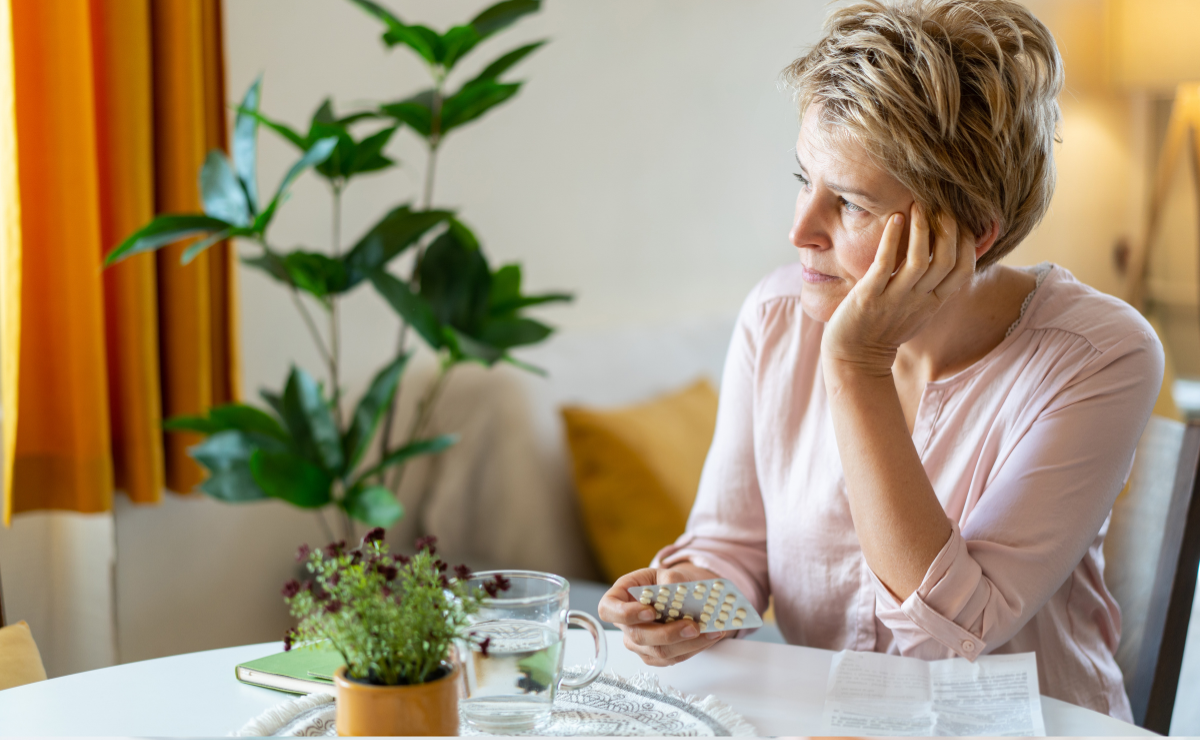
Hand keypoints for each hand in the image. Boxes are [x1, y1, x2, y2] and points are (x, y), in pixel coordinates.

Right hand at [597, 564, 726, 665]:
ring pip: (659, 652)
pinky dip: (694, 648)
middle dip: (668, 634)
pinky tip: (709, 637)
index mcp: (617, 600)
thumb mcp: (663, 574)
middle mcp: (624, 626)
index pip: (608, 611)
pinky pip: (673, 658)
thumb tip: (677, 590)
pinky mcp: (655, 656)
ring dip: (688, 644)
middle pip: (639, 636)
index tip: (650, 611)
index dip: (625, 614)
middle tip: (693, 626)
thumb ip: (669, 580)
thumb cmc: (662, 583)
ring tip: (711, 632)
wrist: (674, 596)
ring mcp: (638, 644)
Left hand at [820, 203, 974, 377]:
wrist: (854, 357)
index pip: (964, 270)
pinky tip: (894, 218)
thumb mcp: (918, 310)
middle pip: (947, 261)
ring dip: (921, 229)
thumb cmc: (885, 328)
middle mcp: (919, 300)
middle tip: (942, 204)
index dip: (968, 242)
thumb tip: (945, 256)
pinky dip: (892, 239)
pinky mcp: (869, 297)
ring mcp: (894, 299)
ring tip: (918, 205)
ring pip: (919, 261)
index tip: (962, 219)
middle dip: (948, 229)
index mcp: (933, 302)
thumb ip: (933, 287)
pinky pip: (885, 264)